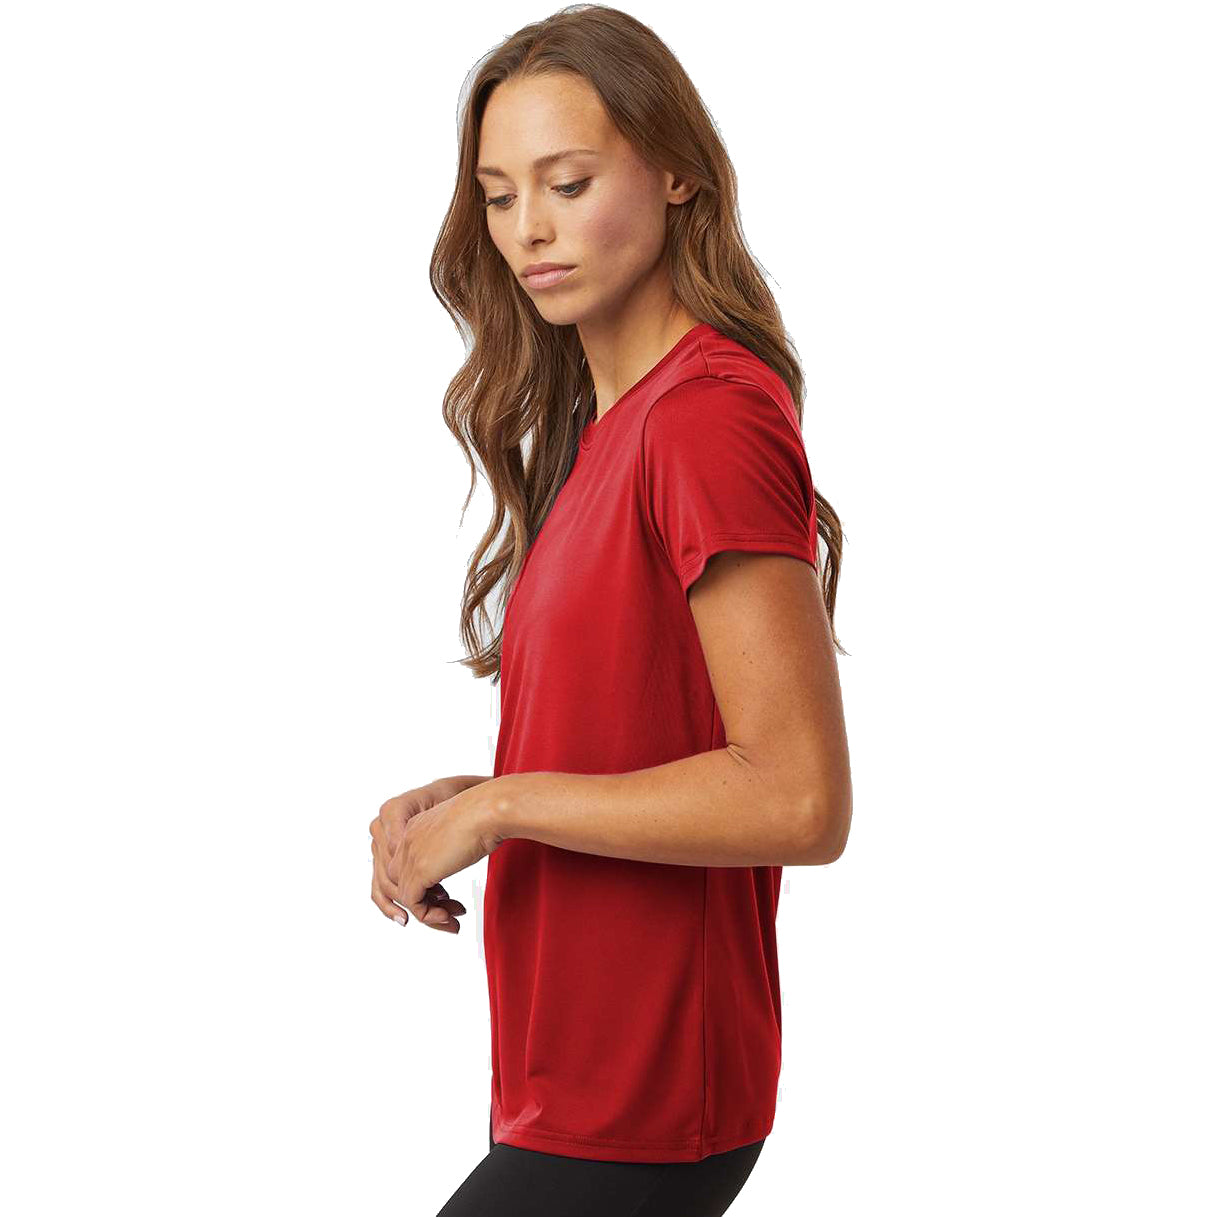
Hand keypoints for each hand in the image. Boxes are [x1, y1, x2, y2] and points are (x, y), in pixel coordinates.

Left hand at [385, 781, 507, 931]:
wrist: (488, 811)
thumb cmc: (485, 815)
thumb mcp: (461, 832)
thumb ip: (451, 846)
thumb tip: (461, 856)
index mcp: (415, 828)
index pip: (407, 866)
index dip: (426, 886)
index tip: (447, 896)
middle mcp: (407, 840)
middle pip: (402, 882)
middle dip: (424, 902)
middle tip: (450, 912)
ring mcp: (410, 855)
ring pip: (406, 896)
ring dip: (429, 913)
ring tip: (452, 920)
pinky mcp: (419, 870)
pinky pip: (414, 903)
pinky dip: (429, 915)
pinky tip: (449, 916)